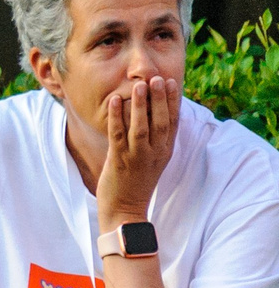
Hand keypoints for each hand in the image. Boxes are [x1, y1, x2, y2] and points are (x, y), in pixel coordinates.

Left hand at [97, 75, 180, 225]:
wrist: (126, 208)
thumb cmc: (137, 180)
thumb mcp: (153, 158)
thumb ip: (156, 138)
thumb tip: (154, 114)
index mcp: (165, 150)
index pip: (173, 122)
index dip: (173, 102)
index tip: (172, 82)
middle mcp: (155, 153)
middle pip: (161, 122)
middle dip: (160, 99)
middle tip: (158, 78)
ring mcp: (138, 157)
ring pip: (141, 127)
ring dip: (140, 105)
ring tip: (140, 85)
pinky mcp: (120, 160)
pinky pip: (118, 135)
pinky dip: (116, 117)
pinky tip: (114, 101)